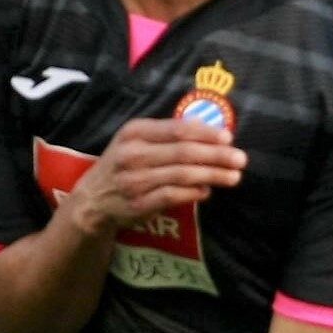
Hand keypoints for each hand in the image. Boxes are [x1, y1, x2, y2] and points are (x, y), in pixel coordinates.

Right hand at [66, 118, 246, 237]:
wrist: (92, 198)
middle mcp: (132, 154)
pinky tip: (207, 190)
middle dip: (216, 155)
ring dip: (212, 175)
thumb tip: (208, 128)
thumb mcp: (136, 140)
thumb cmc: (123, 163)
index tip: (228, 137)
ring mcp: (135, 180)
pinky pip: (173, 196)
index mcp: (134, 132)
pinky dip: (193, 193)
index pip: (177, 129)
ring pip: (182, 175)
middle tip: (240, 158)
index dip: (206, 133)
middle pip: (184, 152)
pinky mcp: (138, 204)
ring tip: (233, 176)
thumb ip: (167, 133)